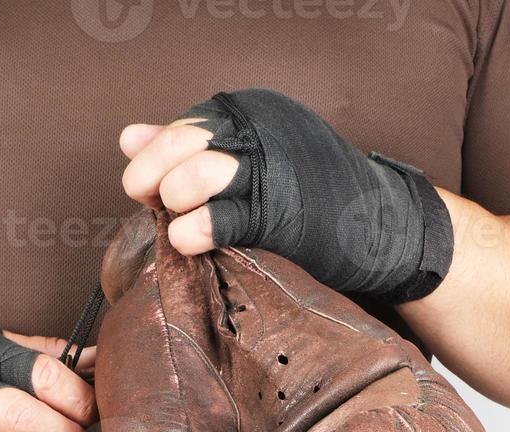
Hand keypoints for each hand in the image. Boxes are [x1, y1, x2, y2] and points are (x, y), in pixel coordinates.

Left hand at [120, 88, 452, 301]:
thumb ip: (192, 149)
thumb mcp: (254, 158)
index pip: (184, 125)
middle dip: (152, 178)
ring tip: (179, 224)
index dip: (153, 158)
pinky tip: (187, 241)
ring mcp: (272, 170)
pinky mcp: (281, 214)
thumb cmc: (314, 196)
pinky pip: (221, 220)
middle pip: (182, 144)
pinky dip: (194, 231)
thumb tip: (127, 138)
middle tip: (152, 205)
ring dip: (175, 203)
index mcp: (252, 112)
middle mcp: (260, 130)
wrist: (382, 223)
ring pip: (197, 176)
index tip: (143, 189)